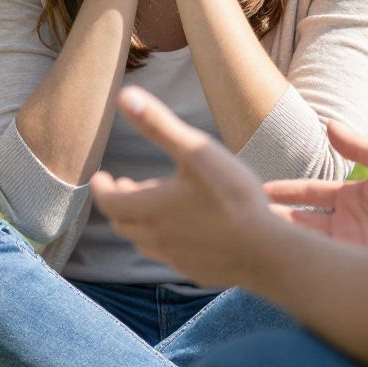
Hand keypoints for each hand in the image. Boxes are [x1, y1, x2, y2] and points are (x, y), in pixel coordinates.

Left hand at [91, 86, 286, 286]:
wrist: (266, 251)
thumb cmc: (232, 196)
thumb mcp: (196, 150)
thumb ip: (158, 124)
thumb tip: (125, 96)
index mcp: (150, 208)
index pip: (109, 202)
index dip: (102, 188)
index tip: (101, 177)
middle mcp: (156, 237)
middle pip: (124, 223)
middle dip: (120, 203)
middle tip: (126, 187)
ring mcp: (176, 258)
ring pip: (144, 243)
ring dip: (140, 223)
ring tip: (151, 208)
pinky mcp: (195, 271)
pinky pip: (168, 256)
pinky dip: (163, 240)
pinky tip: (182, 232)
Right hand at [263, 121, 367, 255]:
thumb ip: (357, 146)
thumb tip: (328, 124)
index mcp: (353, 197)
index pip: (309, 193)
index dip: (285, 190)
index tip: (258, 188)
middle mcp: (347, 225)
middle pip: (301, 220)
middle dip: (274, 217)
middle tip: (244, 213)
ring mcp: (350, 248)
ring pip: (307, 243)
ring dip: (282, 238)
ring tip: (253, 233)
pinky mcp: (356, 268)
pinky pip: (323, 264)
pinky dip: (303, 260)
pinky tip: (280, 256)